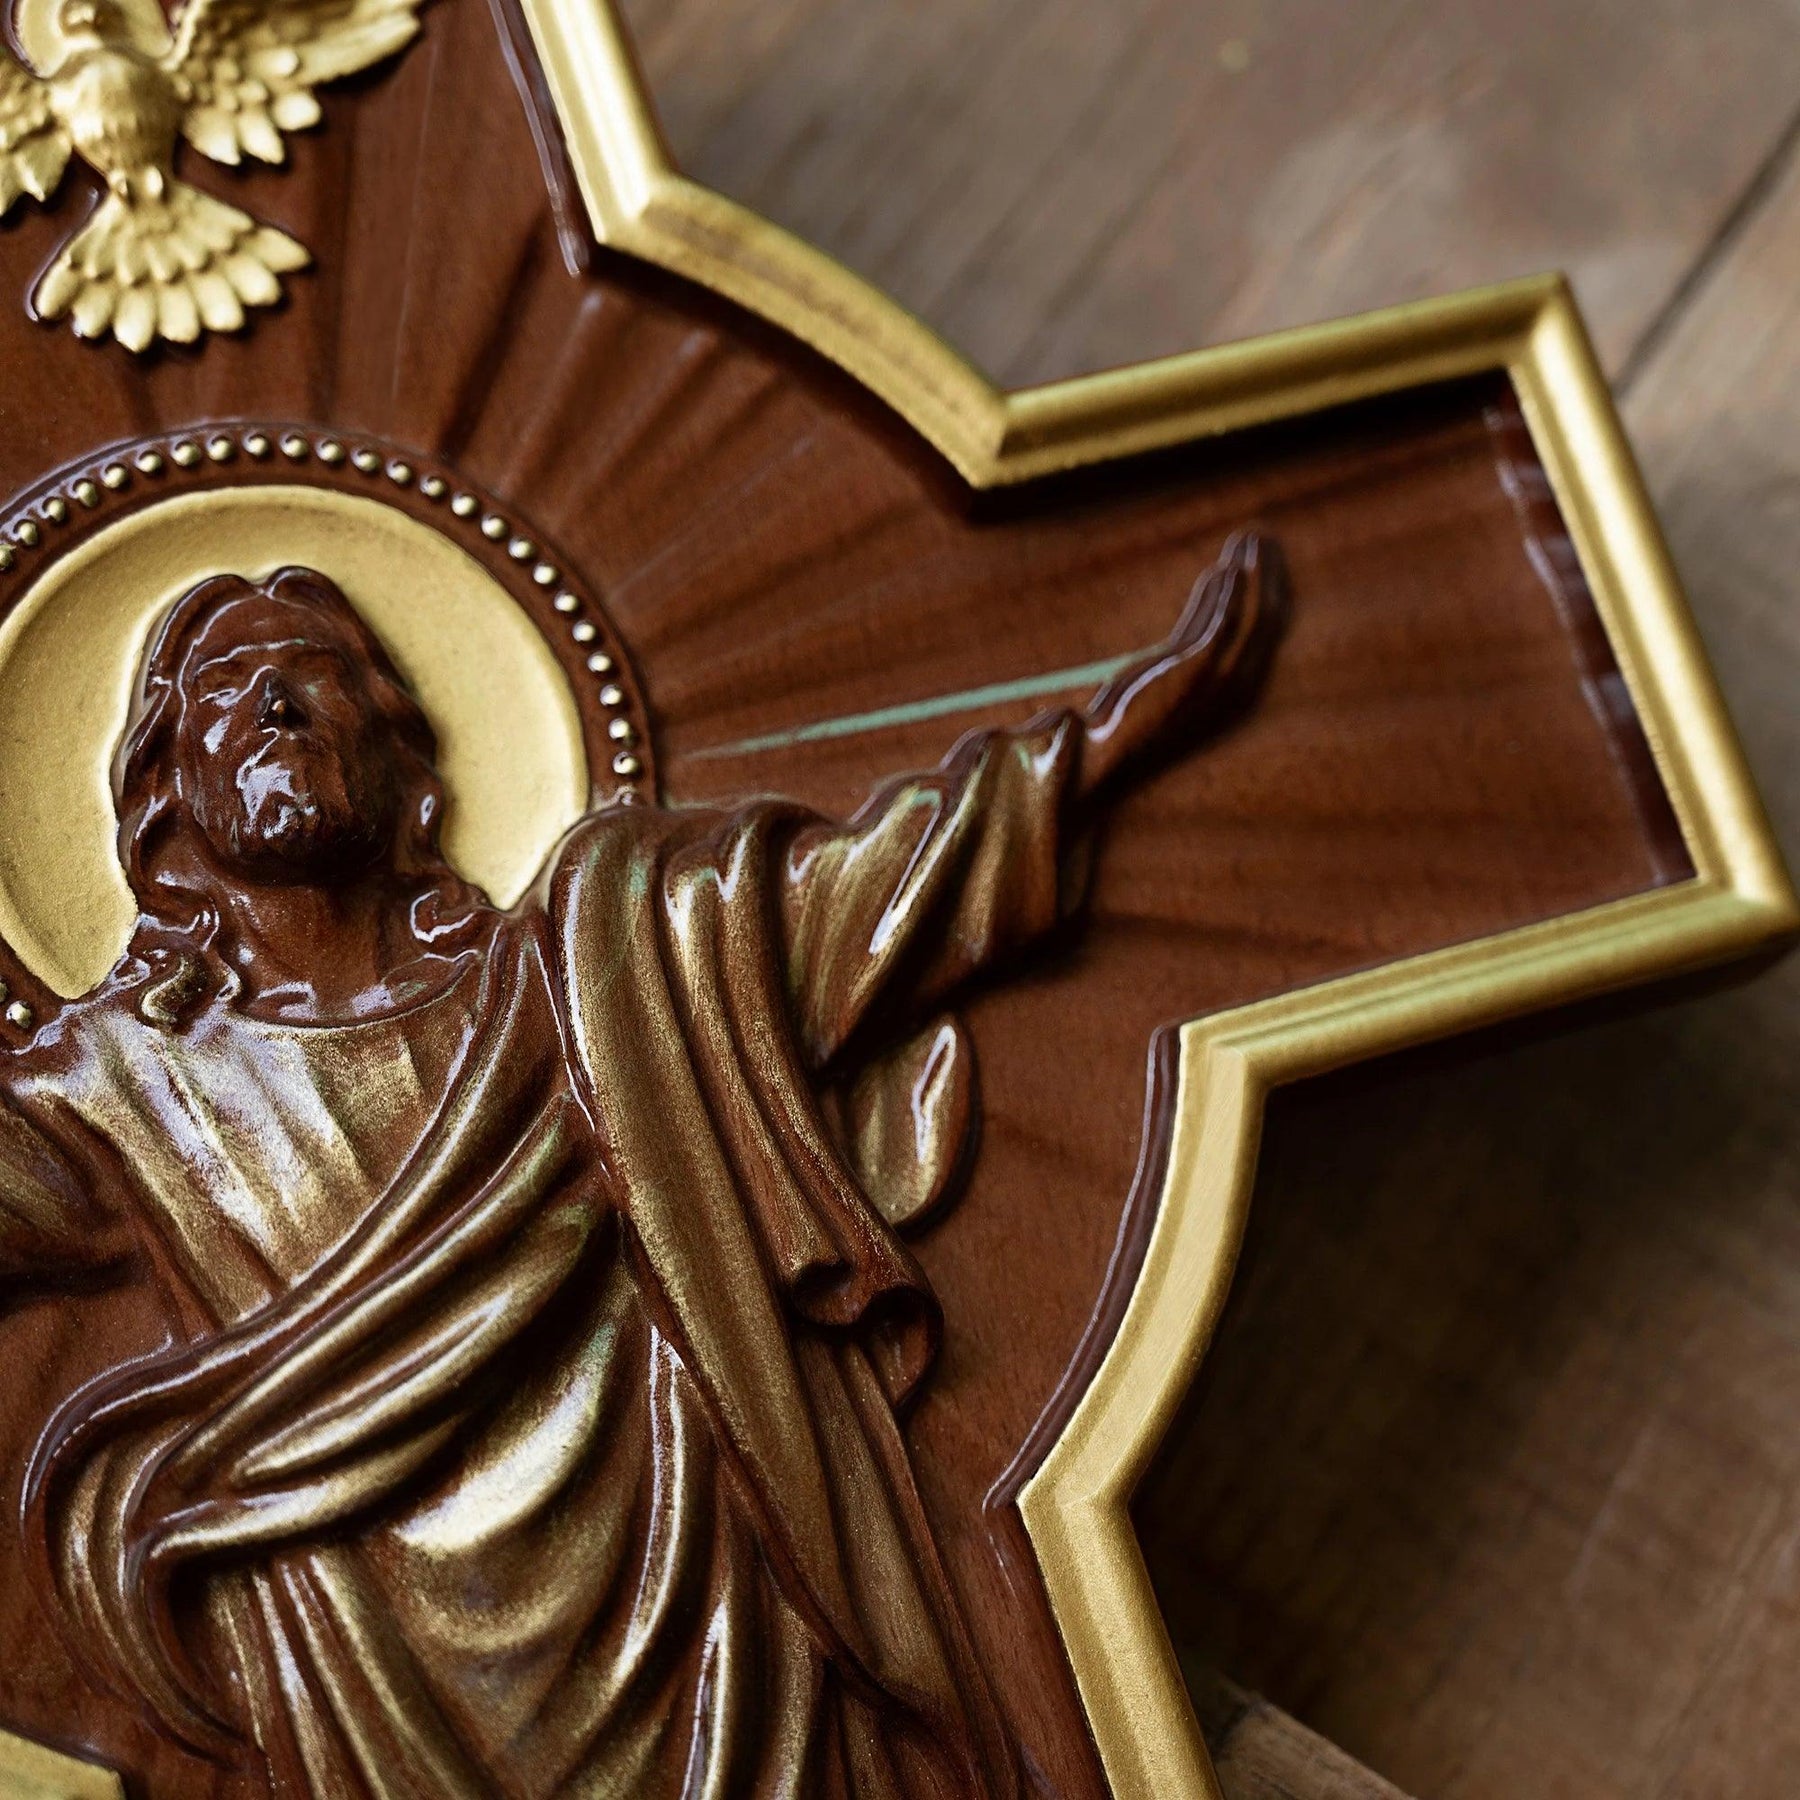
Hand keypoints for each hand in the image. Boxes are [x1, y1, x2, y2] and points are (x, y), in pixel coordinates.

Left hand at [1076, 531, 1287, 804]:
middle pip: (1265, 618)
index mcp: (1234, 692)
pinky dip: (1227, 592)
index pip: (1264, 632)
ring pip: (1250, 616)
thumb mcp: (1167, 676)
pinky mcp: (1197, 672)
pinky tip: (1224, 567)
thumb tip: (1204, 605)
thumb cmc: (1126, 722)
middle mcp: (1236, 688)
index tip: (1263, 558)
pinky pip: (1224, 622)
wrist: (1099, 755)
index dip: (1268, 590)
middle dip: (1266, 574)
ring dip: (1250, 573)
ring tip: (1249, 539)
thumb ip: (1188, 647)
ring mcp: (1218, 681)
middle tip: (1263, 536)